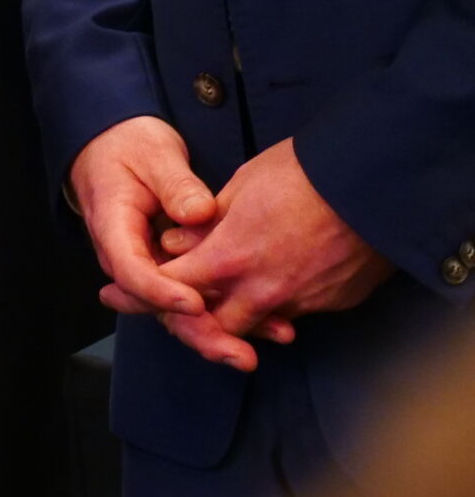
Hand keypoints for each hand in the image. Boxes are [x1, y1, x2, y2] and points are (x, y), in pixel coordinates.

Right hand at [70, 115, 255, 368]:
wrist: (113, 148)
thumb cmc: (130, 147)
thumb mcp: (152, 156)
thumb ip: (175, 185)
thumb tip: (199, 213)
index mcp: (113, 229)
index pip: (133, 272)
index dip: (163, 293)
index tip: (196, 302)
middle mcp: (130, 258)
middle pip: (159, 306)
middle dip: (202, 332)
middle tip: (241, 354)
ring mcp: (153, 266)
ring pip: (183, 307)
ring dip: (228, 327)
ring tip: (278, 336)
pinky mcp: (174, 266)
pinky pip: (199, 293)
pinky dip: (235, 308)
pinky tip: (278, 319)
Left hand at [151, 139, 391, 366]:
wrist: (376, 182)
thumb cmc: (306, 173)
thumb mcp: (243, 184)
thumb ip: (204, 221)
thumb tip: (174, 241)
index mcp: (231, 256)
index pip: (172, 290)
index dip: (141, 295)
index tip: (119, 295)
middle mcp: (263, 289)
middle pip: (210, 323)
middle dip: (188, 319)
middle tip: (173, 308)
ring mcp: (301, 300)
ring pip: (253, 323)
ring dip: (233, 316)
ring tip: (220, 299)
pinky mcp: (332, 302)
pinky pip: (292, 312)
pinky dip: (274, 306)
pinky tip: (270, 286)